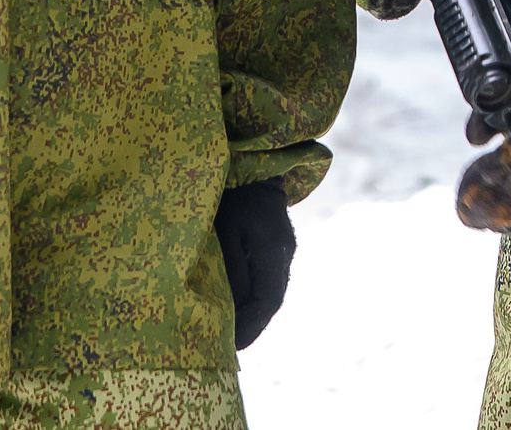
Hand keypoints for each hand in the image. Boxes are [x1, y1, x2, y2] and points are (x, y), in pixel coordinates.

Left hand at [214, 179, 296, 349]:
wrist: (250, 161)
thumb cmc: (230, 192)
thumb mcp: (225, 229)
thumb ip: (232, 267)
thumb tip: (232, 308)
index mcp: (274, 246)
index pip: (268, 299)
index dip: (250, 326)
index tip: (231, 346)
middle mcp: (285, 250)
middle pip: (273, 300)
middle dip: (252, 326)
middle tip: (229, 349)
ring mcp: (284, 246)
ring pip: (271, 290)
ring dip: (253, 313)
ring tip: (230, 335)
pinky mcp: (276, 243)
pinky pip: (267, 278)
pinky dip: (253, 297)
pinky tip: (236, 307)